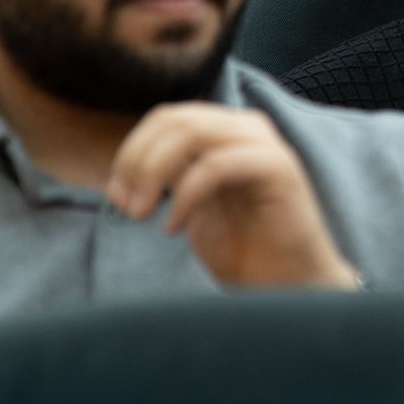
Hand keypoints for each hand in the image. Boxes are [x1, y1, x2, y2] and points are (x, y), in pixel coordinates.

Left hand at [106, 102, 357, 288]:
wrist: (288, 286)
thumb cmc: (243, 250)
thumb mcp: (194, 206)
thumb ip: (170, 178)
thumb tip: (123, 174)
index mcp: (226, 132)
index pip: (167, 117)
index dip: (132, 150)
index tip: (116, 195)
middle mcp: (247, 129)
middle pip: (176, 119)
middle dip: (138, 161)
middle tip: (126, 206)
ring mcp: (265, 146)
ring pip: (194, 133)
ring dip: (155, 172)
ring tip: (143, 212)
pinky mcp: (279, 169)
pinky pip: (217, 165)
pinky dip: (185, 195)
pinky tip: (175, 227)